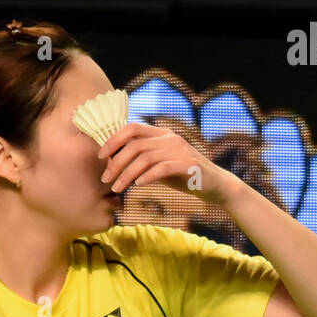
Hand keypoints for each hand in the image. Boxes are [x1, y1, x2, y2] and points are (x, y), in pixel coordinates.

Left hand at [98, 121, 232, 202]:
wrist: (215, 185)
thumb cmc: (184, 176)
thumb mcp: (160, 164)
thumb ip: (143, 159)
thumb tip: (116, 161)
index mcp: (162, 134)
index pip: (132, 128)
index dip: (113, 140)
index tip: (101, 156)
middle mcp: (169, 138)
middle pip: (135, 144)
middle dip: (116, 162)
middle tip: (106, 179)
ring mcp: (180, 150)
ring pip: (145, 158)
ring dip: (127, 174)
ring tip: (117, 188)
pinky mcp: (187, 165)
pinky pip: (161, 168)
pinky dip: (146, 177)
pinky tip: (137, 186)